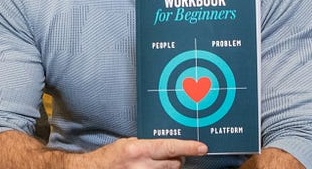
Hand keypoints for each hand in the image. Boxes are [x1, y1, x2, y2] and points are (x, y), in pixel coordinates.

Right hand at [72, 137, 208, 168]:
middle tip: (173, 156)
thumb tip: (166, 146)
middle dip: (177, 159)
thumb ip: (146, 145)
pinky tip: (153, 168)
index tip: (202, 148)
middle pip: (175, 163)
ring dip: (168, 168)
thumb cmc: (108, 158)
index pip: (170, 147)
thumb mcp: (127, 144)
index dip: (189, 147)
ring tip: (156, 164)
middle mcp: (142, 165)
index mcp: (139, 150)